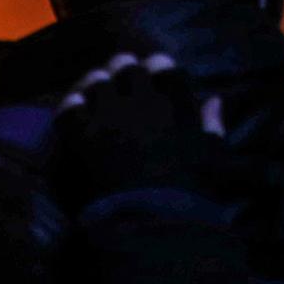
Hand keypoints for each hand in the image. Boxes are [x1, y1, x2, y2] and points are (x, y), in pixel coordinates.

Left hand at [53, 52, 226, 207]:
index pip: (163, 67)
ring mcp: (108, 118)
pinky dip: (71, 107)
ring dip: (96, 84)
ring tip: (95, 89)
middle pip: (126, 69)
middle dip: (124, 69)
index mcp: (175, 103)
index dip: (157, 66)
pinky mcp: (81, 137)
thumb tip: (214, 99)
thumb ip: (212, 123)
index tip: (153, 71)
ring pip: (96, 83)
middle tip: (120, 74)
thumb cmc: (189, 189)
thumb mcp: (211, 154)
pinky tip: (75, 111)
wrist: (153, 218)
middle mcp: (140, 102)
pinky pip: (69, 109)